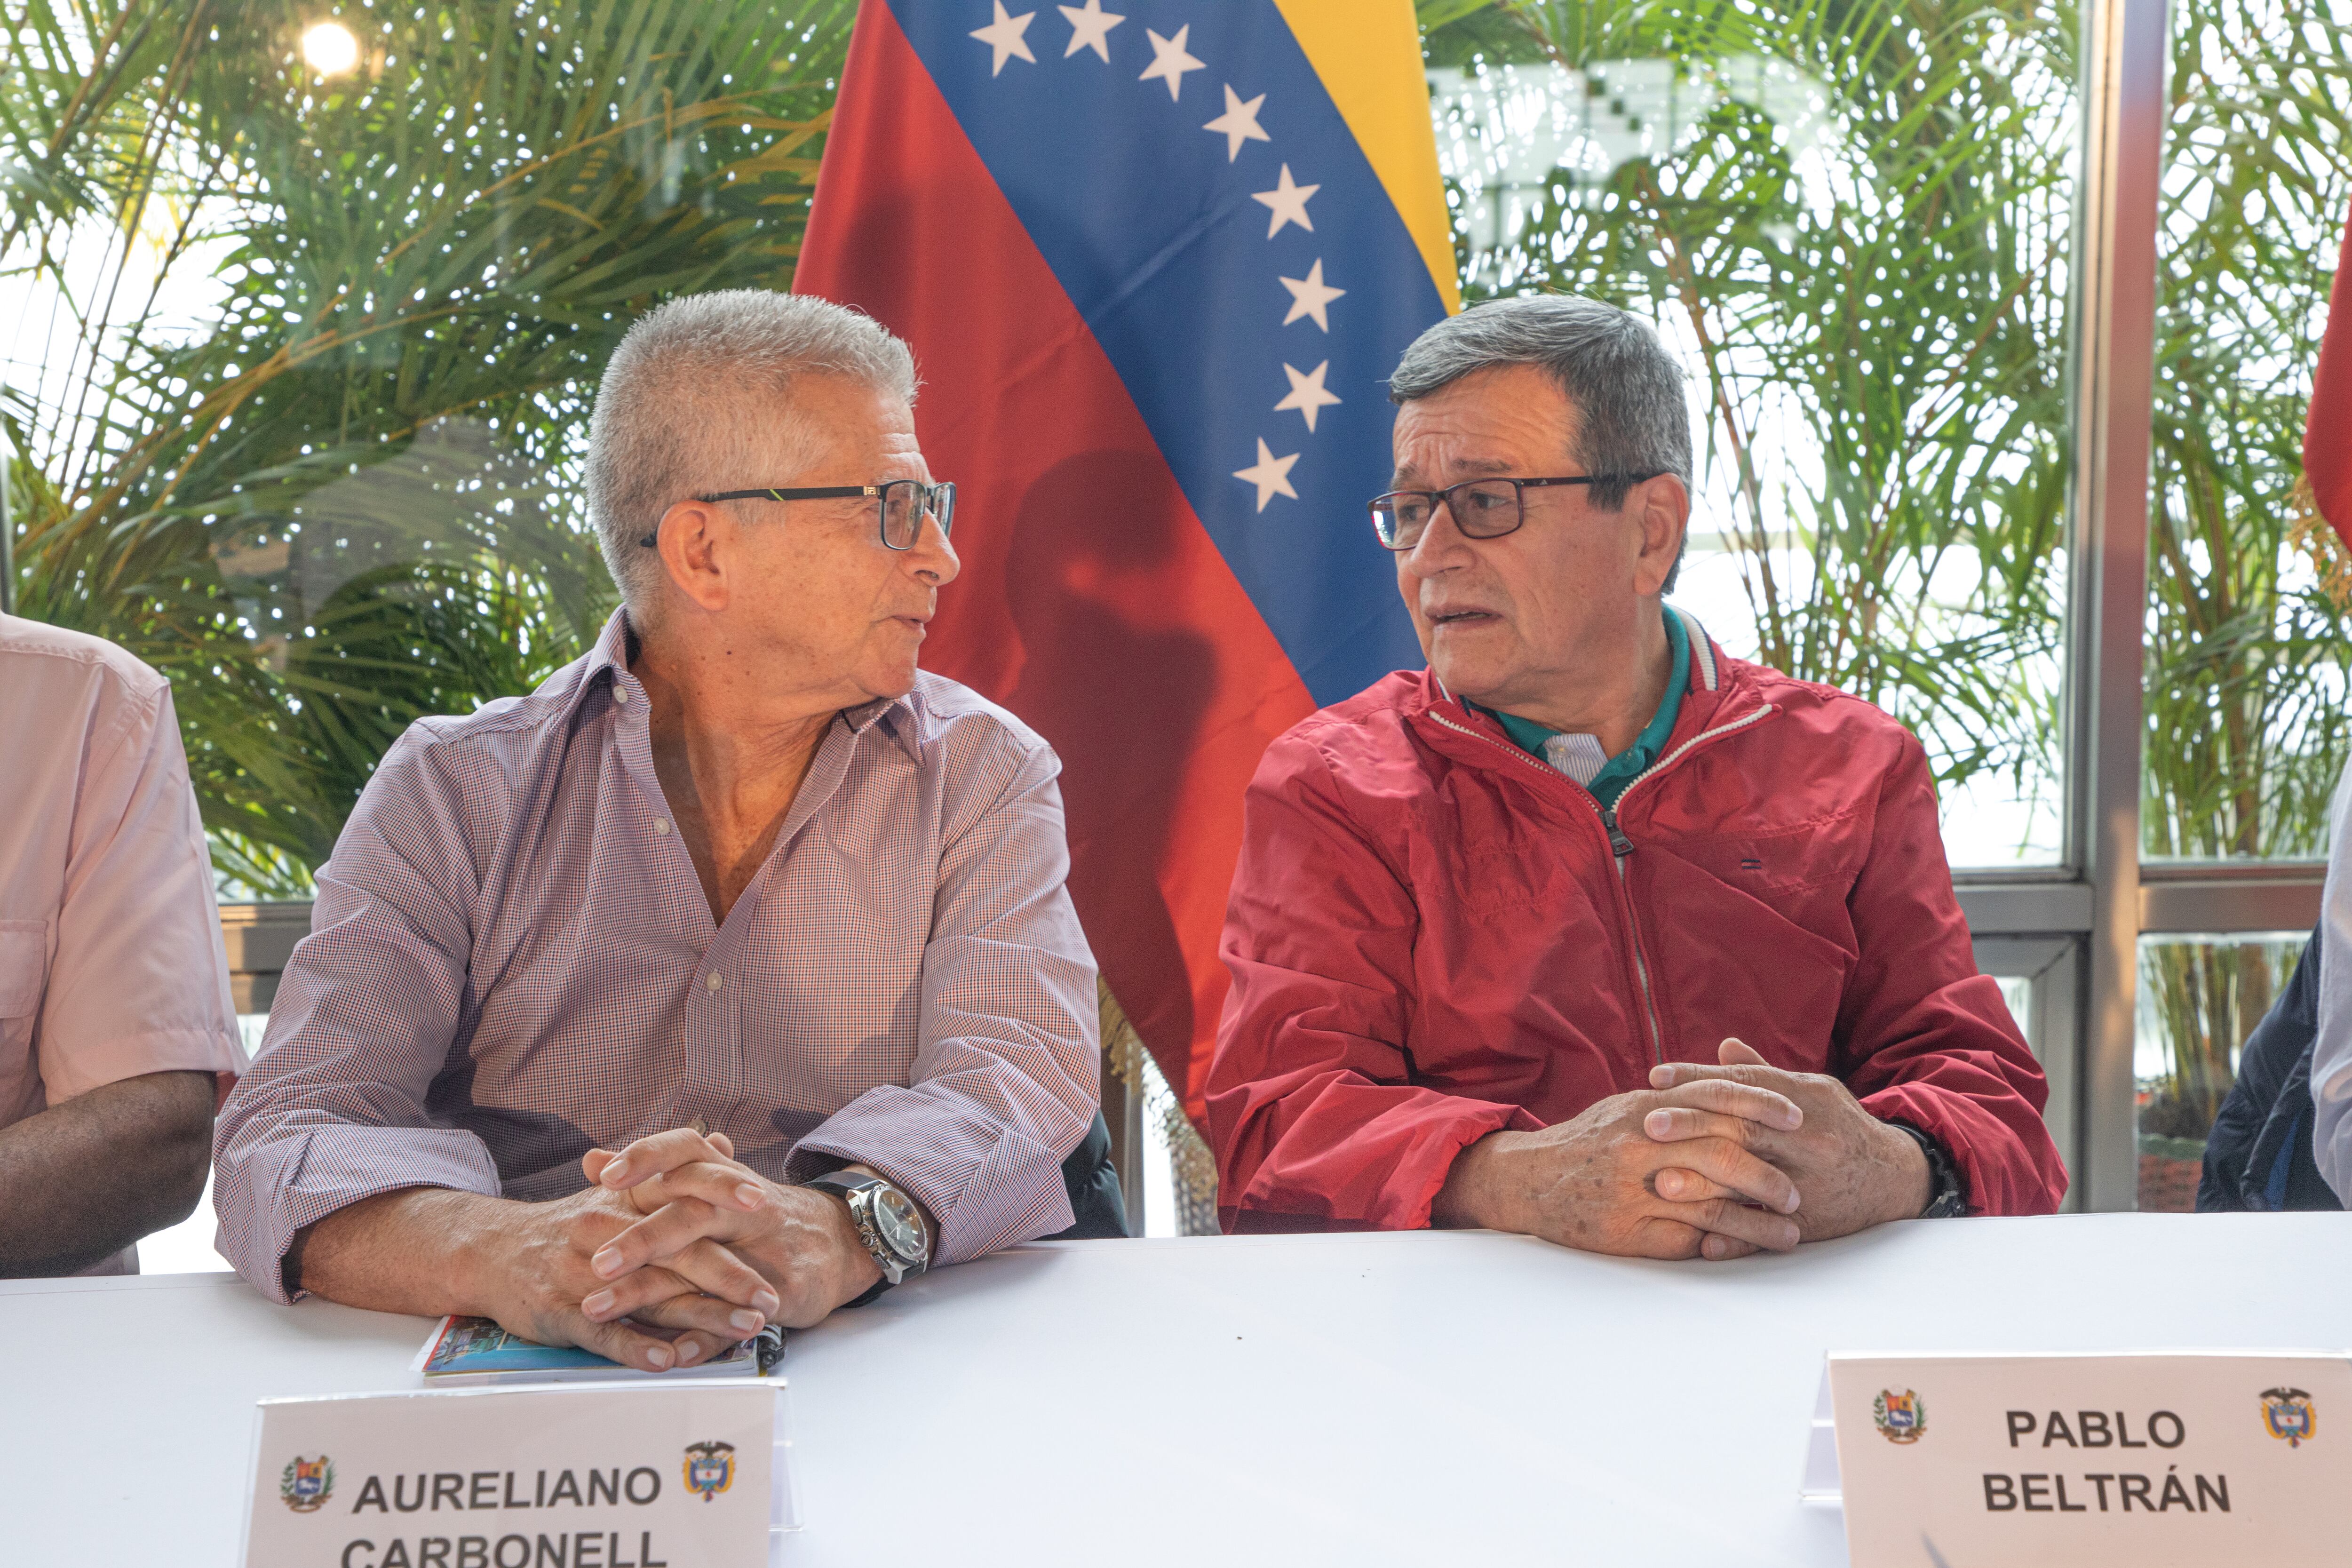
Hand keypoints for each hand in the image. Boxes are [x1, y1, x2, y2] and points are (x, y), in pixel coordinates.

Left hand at [582, 1128, 883, 1328]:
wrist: (839, 1241)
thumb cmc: (757, 1214)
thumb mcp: (711, 1183)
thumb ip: (650, 1175)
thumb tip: (591, 1159)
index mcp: (722, 1175)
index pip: (685, 1151)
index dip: (647, 1159)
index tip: (605, 1175)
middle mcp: (741, 1207)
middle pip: (690, 1215)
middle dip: (641, 1239)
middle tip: (596, 1262)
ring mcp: (763, 1250)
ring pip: (704, 1270)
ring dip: (648, 1292)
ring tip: (599, 1308)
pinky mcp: (778, 1292)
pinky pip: (733, 1317)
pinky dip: (701, 1337)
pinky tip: (667, 1353)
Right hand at [1432, 1075, 1807, 1259]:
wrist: (1526, 1179)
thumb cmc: (1585, 1141)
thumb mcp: (1626, 1108)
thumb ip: (1675, 1101)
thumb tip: (1731, 1090)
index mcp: (1644, 1108)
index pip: (1714, 1100)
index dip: (1760, 1105)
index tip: (1797, 1116)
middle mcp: (1641, 1145)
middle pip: (1720, 1153)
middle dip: (1768, 1173)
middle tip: (1800, 1190)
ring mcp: (1634, 1190)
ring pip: (1710, 1204)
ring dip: (1757, 1220)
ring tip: (1791, 1231)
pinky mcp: (1627, 1231)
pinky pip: (1686, 1239)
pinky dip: (1723, 1245)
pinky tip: (1749, 1250)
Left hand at [1643, 1038, 1930, 1258]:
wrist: (1894, 1176)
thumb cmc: (1838, 1126)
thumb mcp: (1811, 1091)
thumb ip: (1764, 1072)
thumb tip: (1724, 1046)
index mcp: (1805, 1099)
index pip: (1744, 1084)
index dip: (1698, 1077)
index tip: (1655, 1076)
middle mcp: (1808, 1138)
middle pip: (1743, 1128)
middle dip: (1692, 1125)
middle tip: (1647, 1123)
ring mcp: (1811, 1181)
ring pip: (1752, 1181)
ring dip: (1706, 1184)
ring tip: (1662, 1183)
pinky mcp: (1813, 1220)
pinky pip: (1770, 1231)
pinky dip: (1739, 1237)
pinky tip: (1704, 1241)